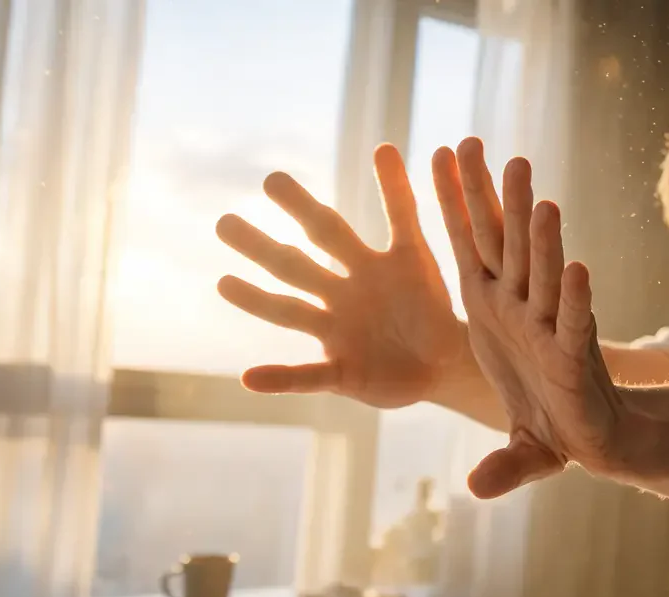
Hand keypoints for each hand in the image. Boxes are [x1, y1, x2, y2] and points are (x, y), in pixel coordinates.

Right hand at [215, 144, 463, 407]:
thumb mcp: (423, 256)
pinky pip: (307, 376)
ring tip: (223, 284)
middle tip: (223, 222)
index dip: (306, 208)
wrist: (446, 366)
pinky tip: (248, 378)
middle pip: (297, 266)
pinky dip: (280, 379)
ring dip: (257, 302)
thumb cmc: (432, 308)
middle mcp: (343, 294)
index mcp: (366, 266)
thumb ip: (403, 208)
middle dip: (262, 246)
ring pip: (291, 314)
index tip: (271, 181)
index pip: (331, 230)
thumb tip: (383, 144)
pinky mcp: (341, 372)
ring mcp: (337, 333)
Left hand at [432, 138, 626, 498]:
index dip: (455, 204)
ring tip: (534, 191)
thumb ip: (498, 462)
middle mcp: (518, 312)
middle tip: (479, 146)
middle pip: (502, 246)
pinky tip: (576, 265)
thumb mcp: (512, 443)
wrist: (595, 444)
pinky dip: (573, 296)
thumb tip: (479, 489)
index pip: (469, 248)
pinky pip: (572, 321)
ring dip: (535, 234)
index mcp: (492, 314)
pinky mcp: (574, 354)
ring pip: (540, 274)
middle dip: (491, 199)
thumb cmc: (549, 426)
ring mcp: (546, 330)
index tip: (442, 156)